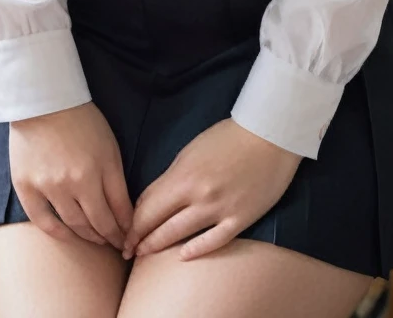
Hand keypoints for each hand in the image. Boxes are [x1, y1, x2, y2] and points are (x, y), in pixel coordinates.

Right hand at [9, 101, 133, 249]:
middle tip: (115, 243)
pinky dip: (58, 233)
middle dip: (111, 236)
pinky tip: (68, 235)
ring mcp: (49, 186)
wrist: (43, 101)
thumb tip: (123, 212)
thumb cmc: (81, 120)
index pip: (119, 210)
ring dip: (88, 236)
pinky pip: (43, 221)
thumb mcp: (109, 145)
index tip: (128, 235)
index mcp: (101, 167)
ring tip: (96, 239)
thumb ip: (116, 180)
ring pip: (74, 225)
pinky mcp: (27, 187)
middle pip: (99, 222)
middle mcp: (76, 181)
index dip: (126, 228)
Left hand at [121, 118, 302, 261]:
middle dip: (138, 237)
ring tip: (143, 254)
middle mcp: (198, 194)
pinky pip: (214, 240)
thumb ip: (175, 176)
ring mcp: (219, 209)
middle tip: (126, 249)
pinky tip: (182, 257)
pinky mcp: (240, 218)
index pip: (148, 202)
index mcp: (183, 174)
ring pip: (179, 235)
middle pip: (158, 221)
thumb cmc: (229, 137)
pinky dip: (196, 250)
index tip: (123, 228)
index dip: (132, 219)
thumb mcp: (192, 150)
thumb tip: (159, 198)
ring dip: (157, 245)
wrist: (270, 136)